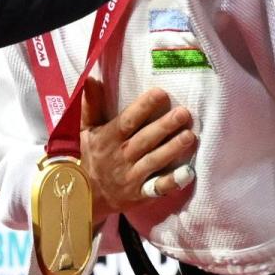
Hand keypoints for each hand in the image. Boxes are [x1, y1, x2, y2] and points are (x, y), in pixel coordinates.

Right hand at [79, 77, 196, 220]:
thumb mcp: (85, 130)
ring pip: (154, 160)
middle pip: (145, 139)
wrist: (85, 195)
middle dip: (165, 126)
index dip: (143, 107)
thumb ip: (90, 105)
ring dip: (172, 149)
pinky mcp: (141, 193)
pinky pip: (158, 188)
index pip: (127, 121)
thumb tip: (91, 79)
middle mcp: (121, 156)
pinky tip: (188, 173)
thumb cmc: (90, 156)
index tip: (161, 93)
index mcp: (108, 138)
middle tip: (183, 113)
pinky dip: (172, 181)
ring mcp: (132, 176)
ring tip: (190, 136)